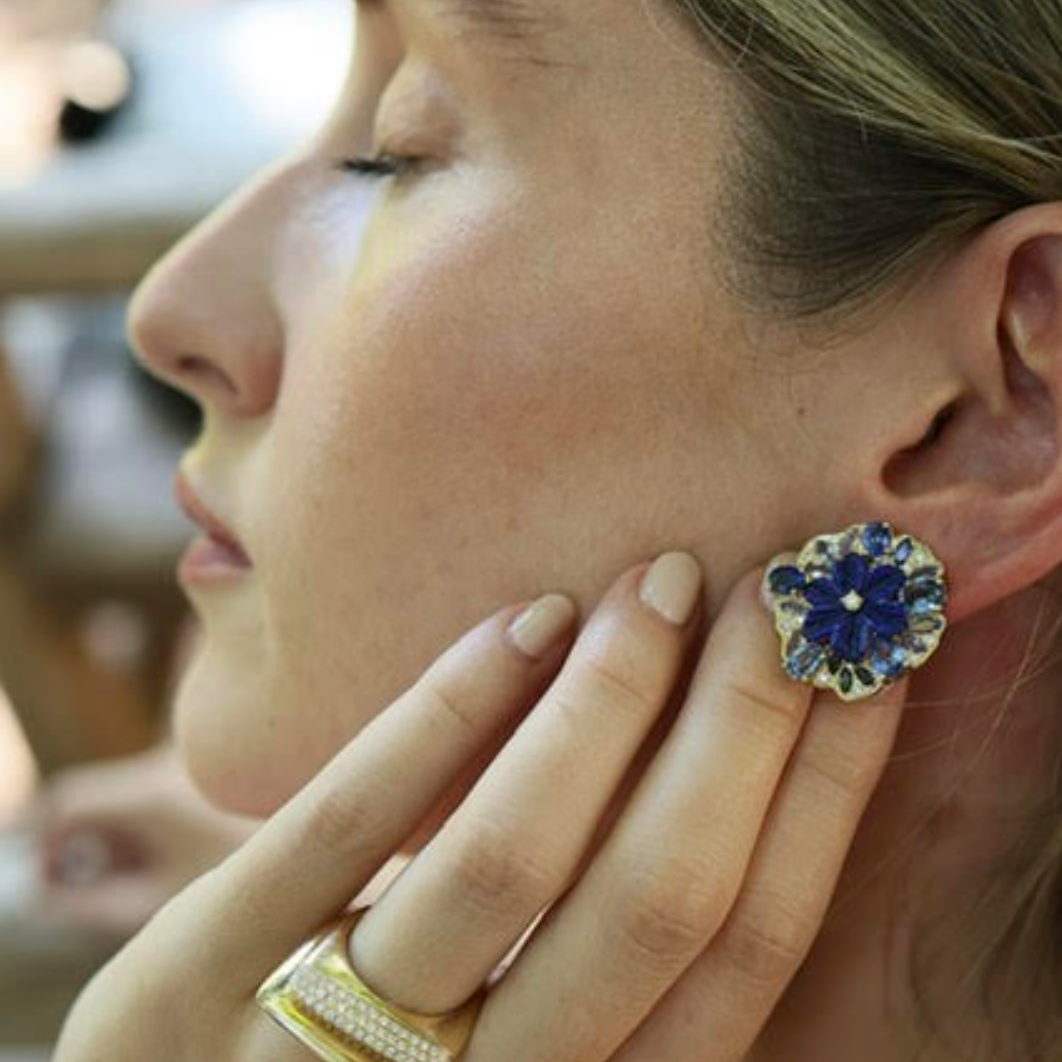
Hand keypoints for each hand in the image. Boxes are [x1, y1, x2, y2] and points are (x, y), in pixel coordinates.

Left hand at [53, 552, 906, 1061]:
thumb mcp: (523, 1047)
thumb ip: (605, 960)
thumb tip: (743, 771)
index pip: (744, 952)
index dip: (821, 795)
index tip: (860, 664)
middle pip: (653, 901)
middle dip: (738, 723)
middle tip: (775, 592)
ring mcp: (321, 1058)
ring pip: (503, 864)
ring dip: (602, 703)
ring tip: (654, 586)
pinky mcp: (190, 988)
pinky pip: (335, 830)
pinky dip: (444, 714)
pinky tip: (519, 620)